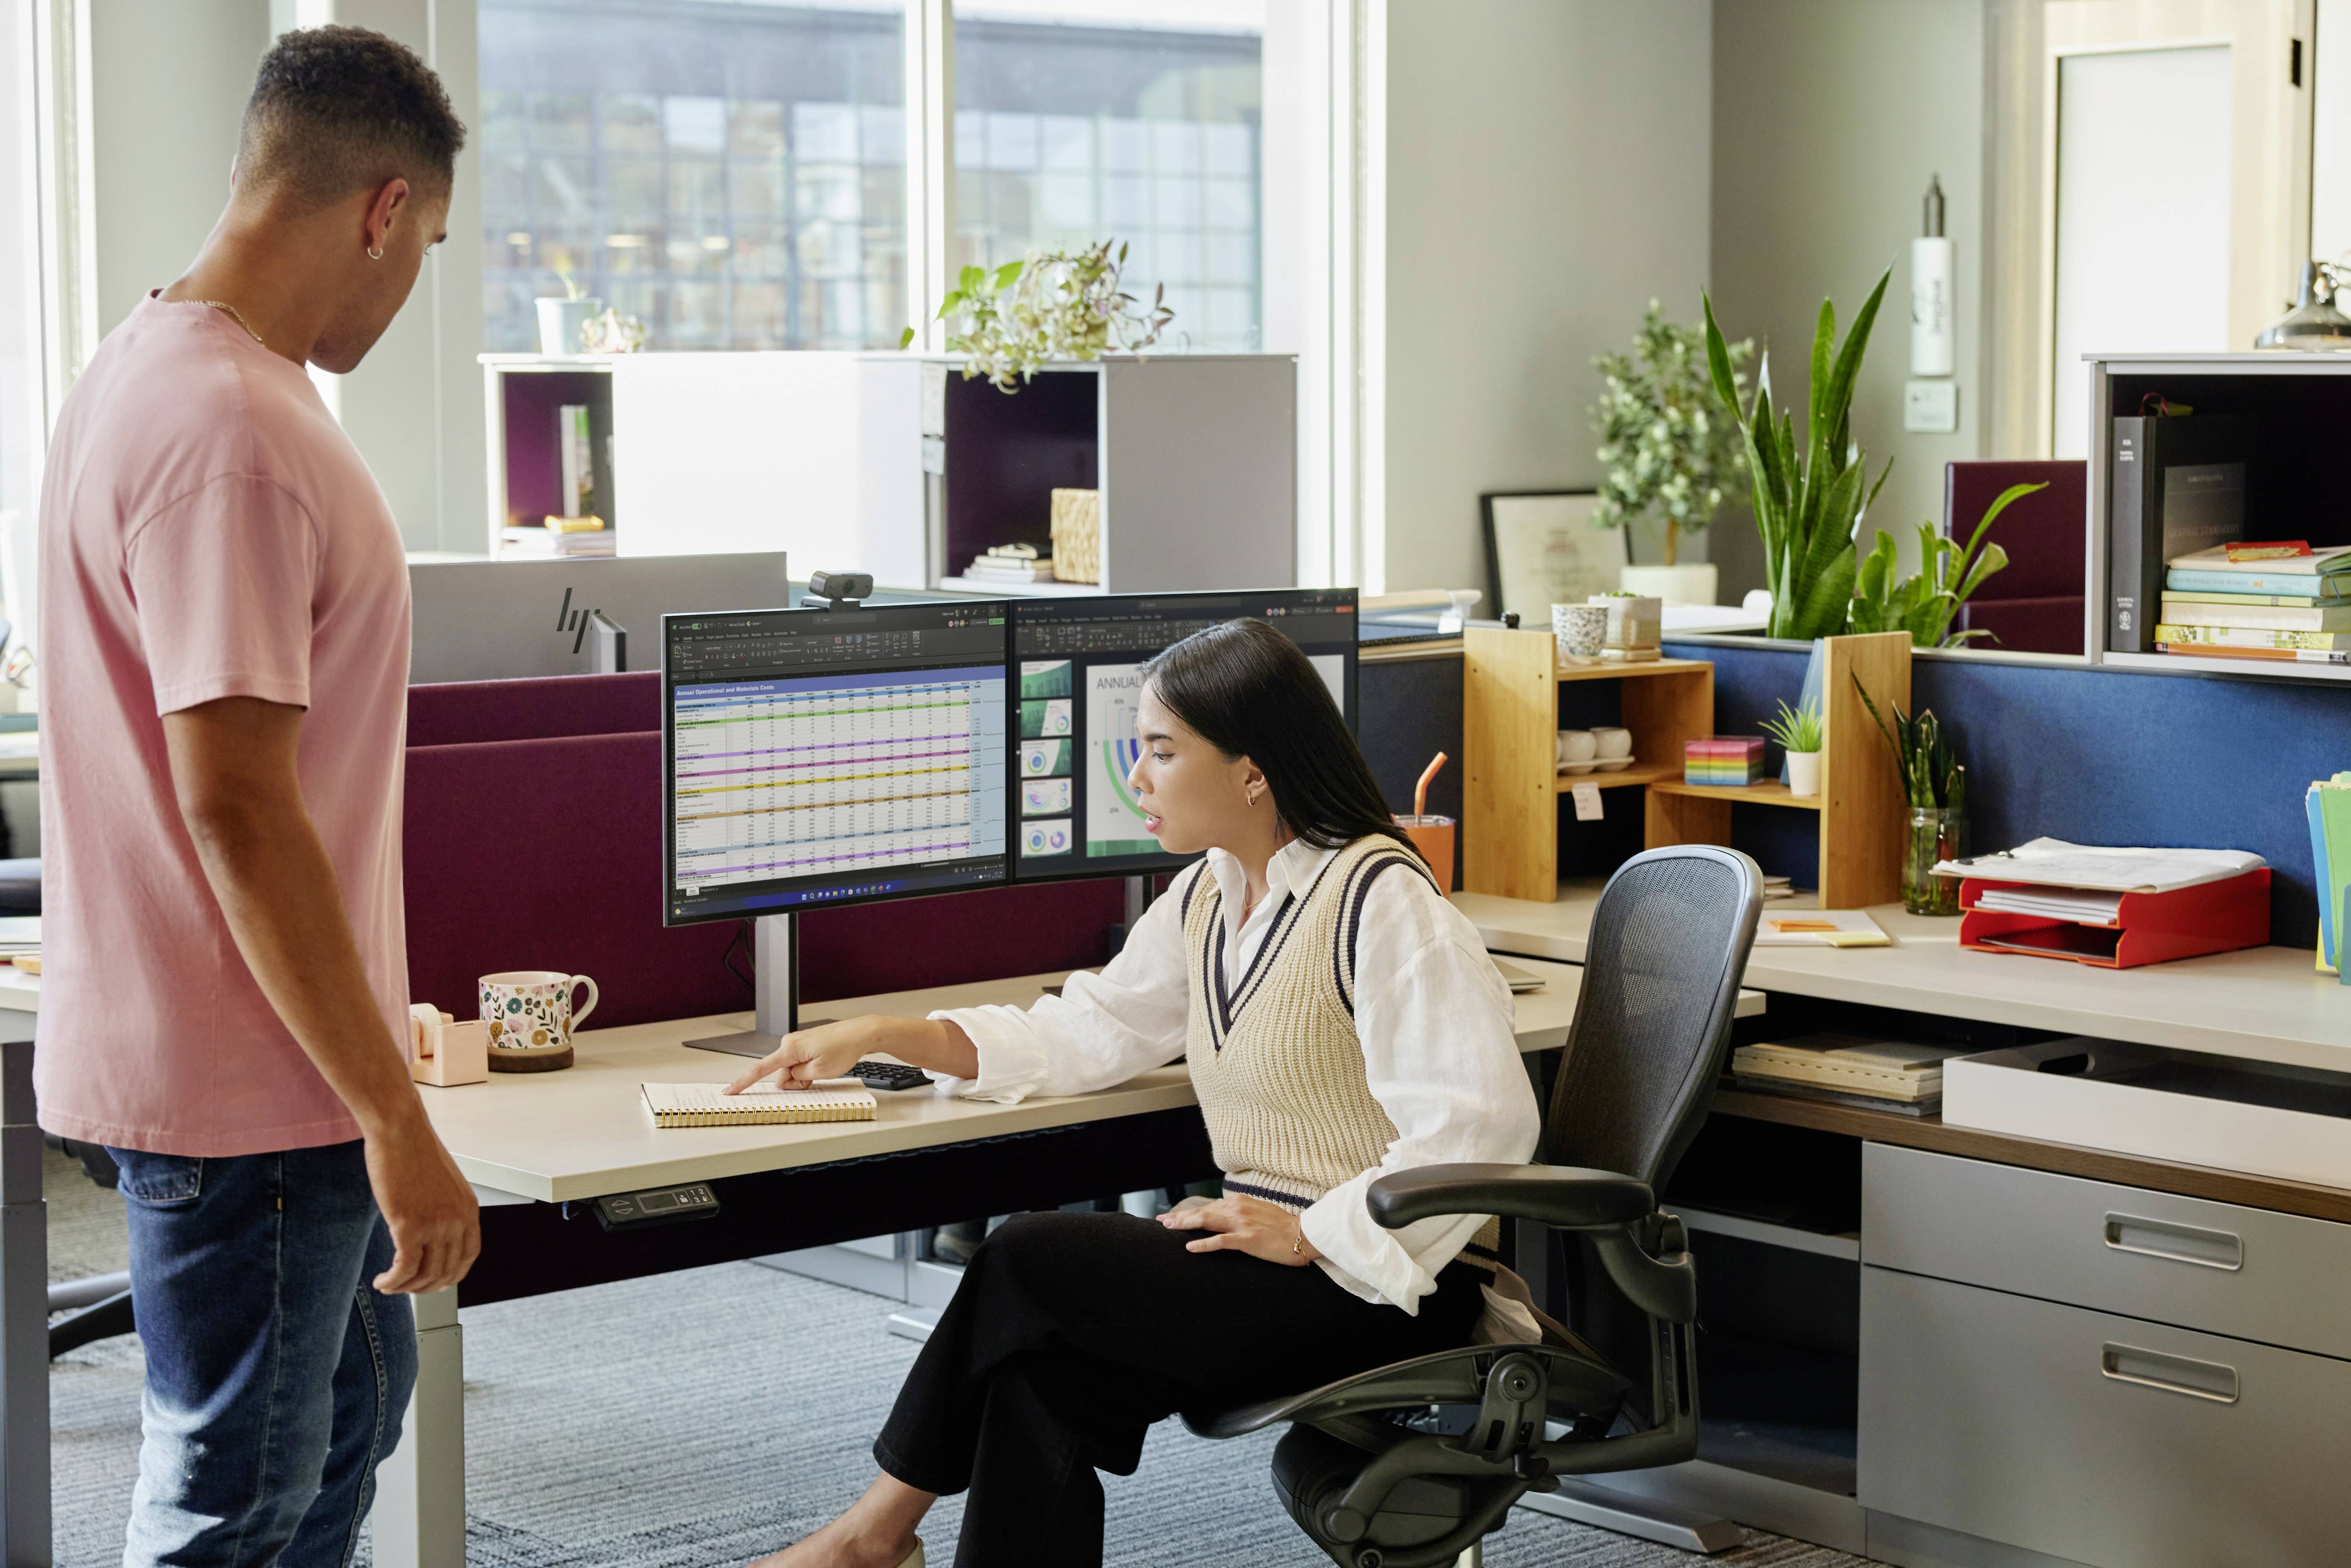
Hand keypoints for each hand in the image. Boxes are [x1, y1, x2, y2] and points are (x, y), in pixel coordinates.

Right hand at [365, 1110, 480, 1294]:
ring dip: (405, 1287)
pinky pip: (404, 1269)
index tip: (436, 1282)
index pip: (468, 1256)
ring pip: (424, 1274)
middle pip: (446, 1271)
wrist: (400, 1131)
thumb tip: (432, 1235)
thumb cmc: (415, 1152)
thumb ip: (443, 1209)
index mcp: (469, 1209)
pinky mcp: (409, 1226)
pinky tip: (382, 1281)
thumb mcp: (441, 1184)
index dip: (452, 1275)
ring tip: (389, 1285)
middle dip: (424, 1286)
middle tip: (405, 1287)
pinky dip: (392, 1281)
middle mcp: (457, 1220)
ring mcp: (435, 1225)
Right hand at [724, 1016, 884, 1094]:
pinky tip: (822, 1062)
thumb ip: (797, 1078)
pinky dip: (808, 1069)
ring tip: (823, 1066)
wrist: (859, 1033)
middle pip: (781, 1075)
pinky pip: (799, 1064)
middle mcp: (789, 1043)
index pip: (760, 1069)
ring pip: (791, 1071)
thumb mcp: (819, 1071)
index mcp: (789, 1049)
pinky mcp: (804, 1044)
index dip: (743, 1082)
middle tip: (816, 1075)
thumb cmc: (844, 1048)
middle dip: (796, 1082)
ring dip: (804, 1075)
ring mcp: (796, 1043)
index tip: (730, 1090)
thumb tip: (788, 1076)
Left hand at [1158, 1195, 1320, 1266]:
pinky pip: (1220, 1241)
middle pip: (1202, 1213)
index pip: (1208, 1207)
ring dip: (1185, 1225)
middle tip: (1163, 1222)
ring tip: (1169, 1229)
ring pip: (1206, 1222)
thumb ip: (1240, 1213)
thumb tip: (1223, 1216)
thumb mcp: (1258, 1213)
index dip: (1188, 1212)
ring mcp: (1242, 1224)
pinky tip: (1190, 1248)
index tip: (1172, 1217)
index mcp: (1240, 1202)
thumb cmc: (1283, 1227)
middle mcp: (1238, 1209)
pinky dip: (1203, 1244)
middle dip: (1180, 1217)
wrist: (1304, 1235)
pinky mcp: (1247, 1239)